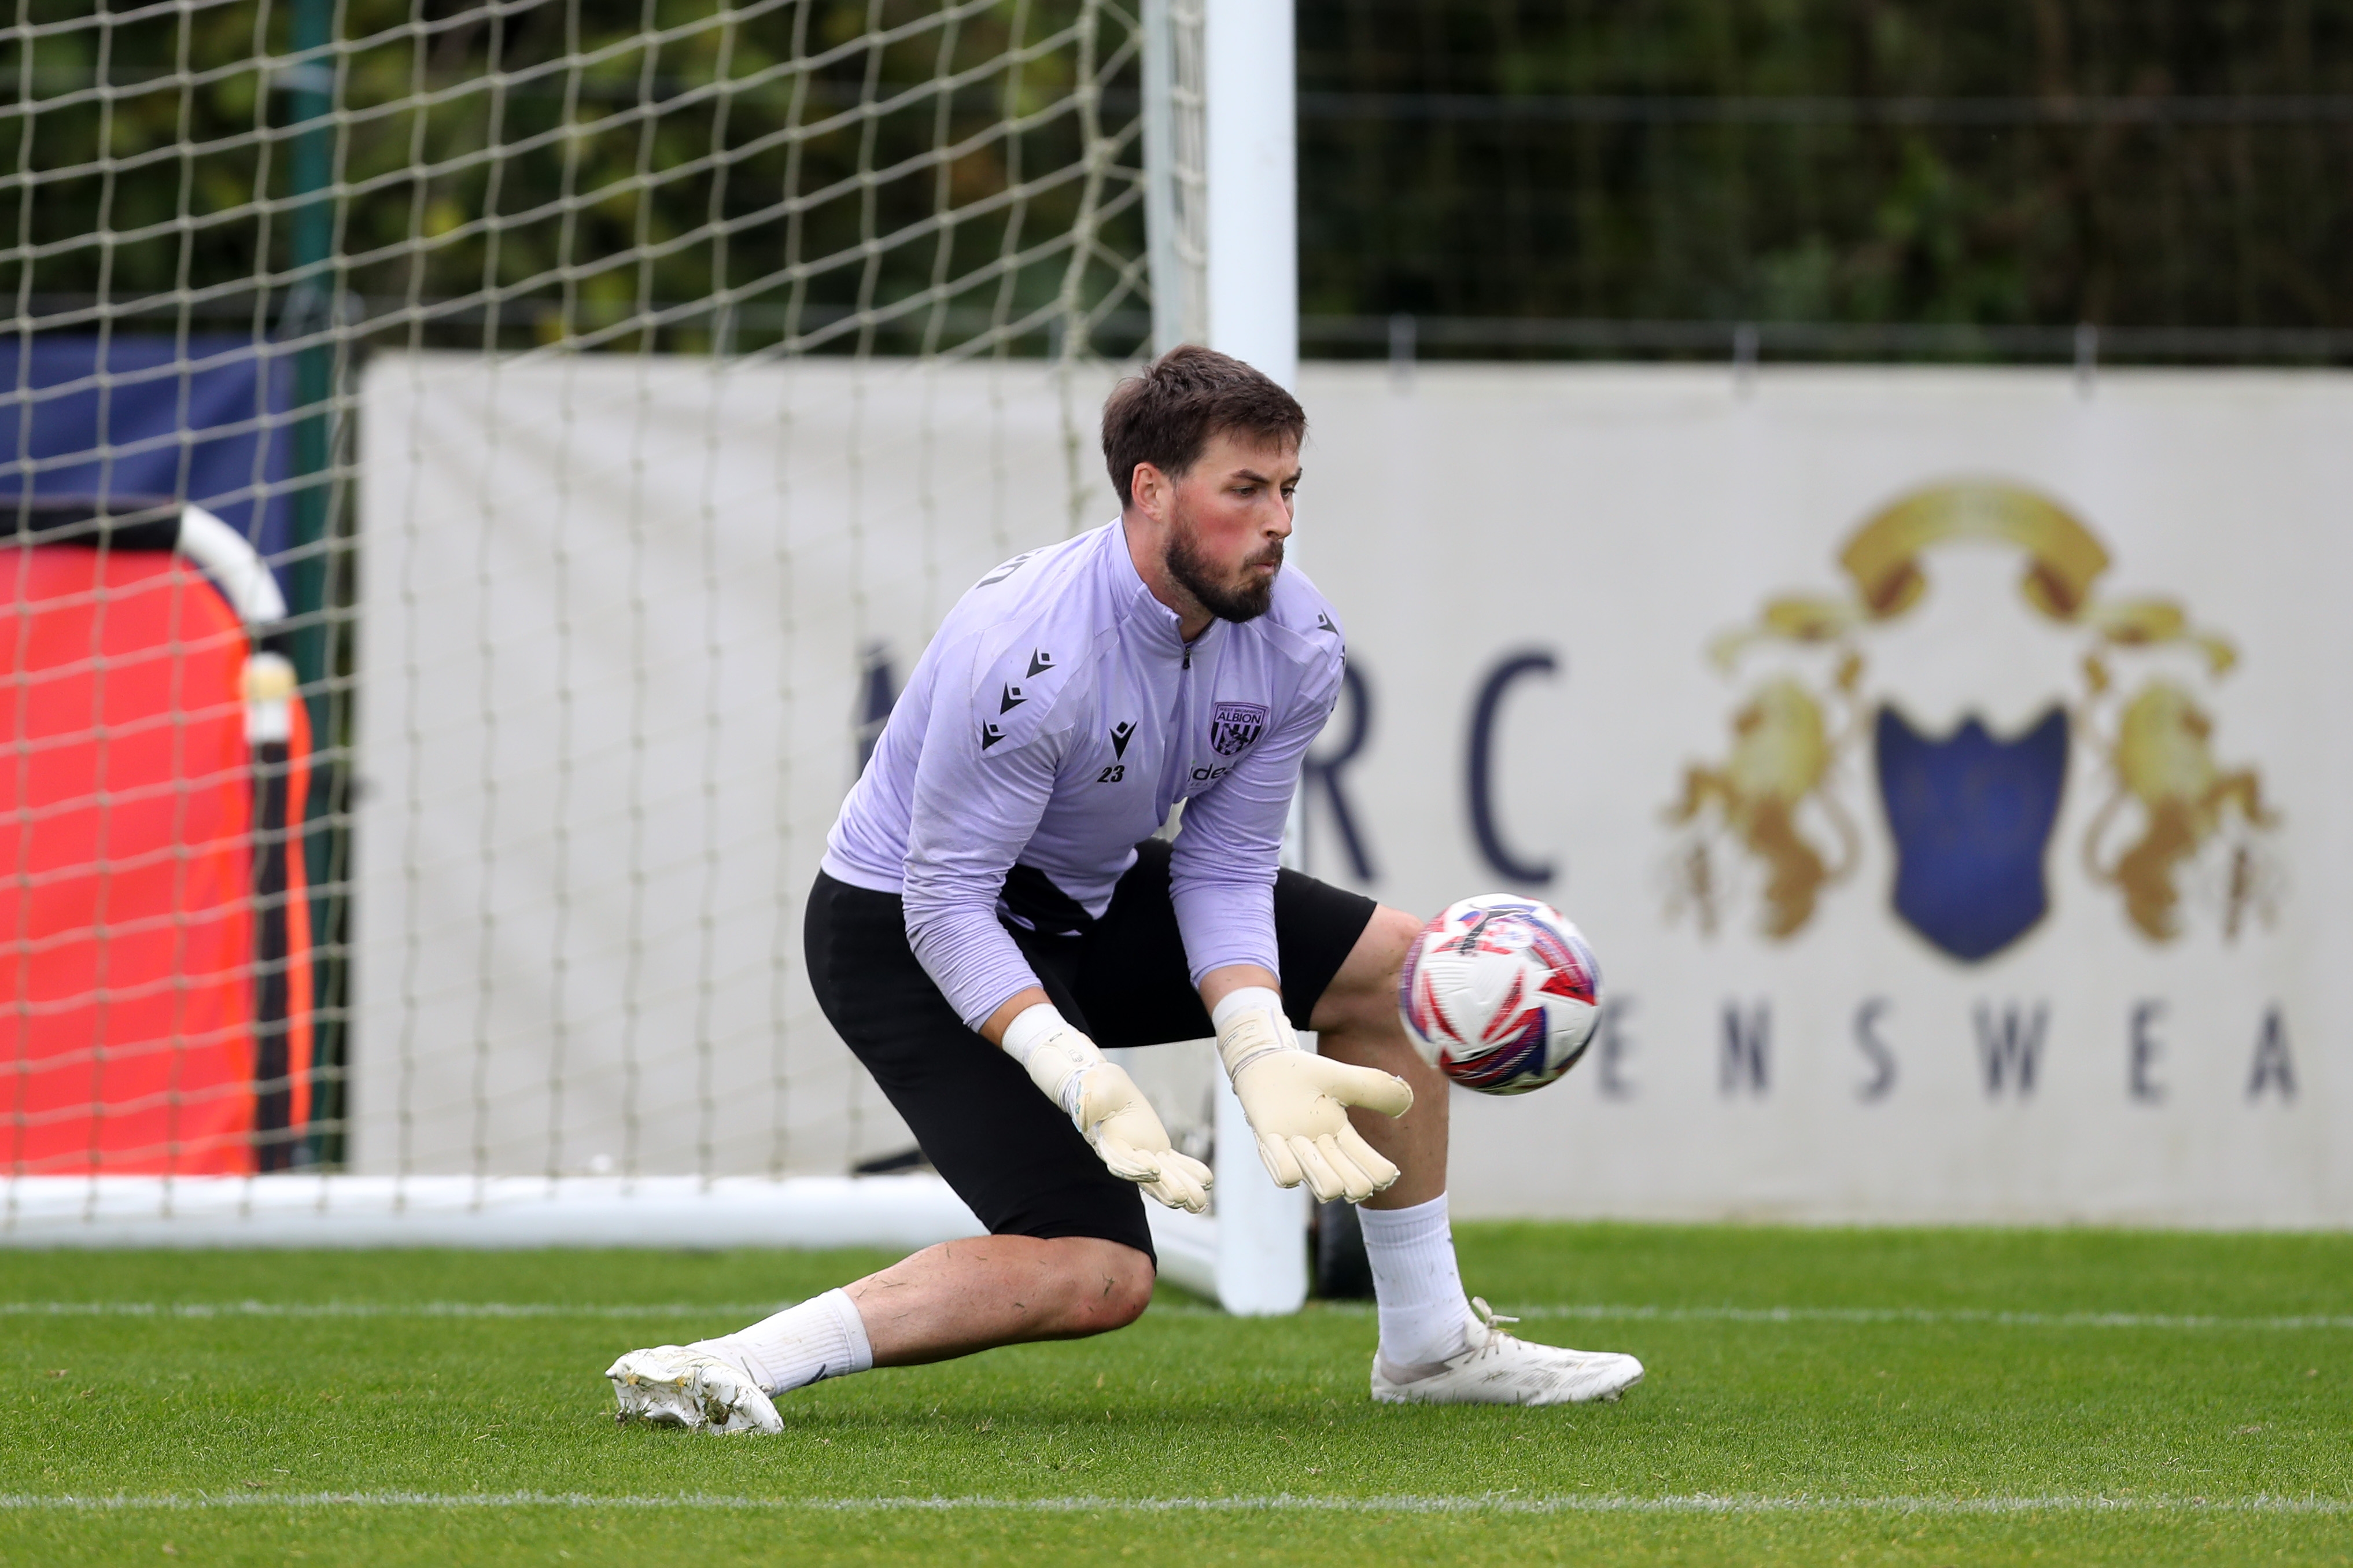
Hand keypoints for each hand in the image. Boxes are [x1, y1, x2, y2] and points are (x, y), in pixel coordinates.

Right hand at [1071, 1061, 1211, 1213]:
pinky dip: (1190, 1171)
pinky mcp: (1157, 1149)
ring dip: (1183, 1188)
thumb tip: (1083, 1113)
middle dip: (1165, 1188)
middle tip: (1182, 1199)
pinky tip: (1207, 1180)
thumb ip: (1089, 1103)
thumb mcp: (1093, 1090)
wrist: (1108, 1090)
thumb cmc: (1098, 1087)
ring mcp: (1144, 1155)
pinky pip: (1175, 1163)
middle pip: (1147, 1177)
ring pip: (1165, 1176)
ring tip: (1200, 1203)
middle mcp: (1127, 1156)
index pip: (1122, 1160)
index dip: (1137, 1167)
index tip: (1154, 1170)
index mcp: (1108, 1144)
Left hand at [1213, 987, 1412, 1202]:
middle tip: (1337, 1150)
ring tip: (1304, 1142)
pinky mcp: (1271, 1148)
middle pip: (1352, 1188)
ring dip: (1321, 1171)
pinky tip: (1281, 1141)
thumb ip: (1375, 1089)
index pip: (1372, 1170)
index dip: (1379, 1173)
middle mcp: (1322, 1152)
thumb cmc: (1303, 1074)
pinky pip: (1287, 1178)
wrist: (1264, 1064)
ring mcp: (1297, 1153)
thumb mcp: (1344, 1080)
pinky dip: (1288, 1165)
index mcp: (1342, 1137)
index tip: (1381, 1166)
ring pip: (1325, 1190)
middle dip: (1354, 1181)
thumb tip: (1408, 1102)